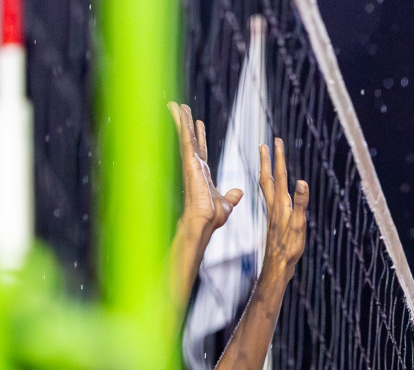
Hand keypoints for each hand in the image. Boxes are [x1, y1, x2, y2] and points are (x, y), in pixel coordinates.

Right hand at [170, 102, 241, 240]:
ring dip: (181, 119)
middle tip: (182, 108)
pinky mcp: (189, 161)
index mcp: (203, 173)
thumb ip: (232, 196)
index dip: (200, 137)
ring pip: (185, 136)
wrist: (205, 222)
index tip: (199, 124)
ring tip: (175, 104)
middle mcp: (195, 166)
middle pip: (190, 139)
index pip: (201, 150)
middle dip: (187, 124)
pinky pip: (185, 138)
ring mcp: (191, 162)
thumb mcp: (227, 203)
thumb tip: (239, 192)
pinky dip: (181, 124)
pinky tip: (177, 111)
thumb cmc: (212, 217)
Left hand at [258, 137, 308, 282]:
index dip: (277, 158)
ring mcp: (273, 213)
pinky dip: (271, 187)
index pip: (278, 176)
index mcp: (280, 204)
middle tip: (265, 144)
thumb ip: (300, 203)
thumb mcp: (298, 225)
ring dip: (267, 171)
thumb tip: (301, 182)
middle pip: (268, 178)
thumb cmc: (289, 248)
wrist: (277, 266)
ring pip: (267, 187)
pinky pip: (271, 197)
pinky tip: (274, 190)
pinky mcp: (275, 220)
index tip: (276, 140)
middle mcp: (274, 205)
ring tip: (266, 161)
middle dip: (267, 160)